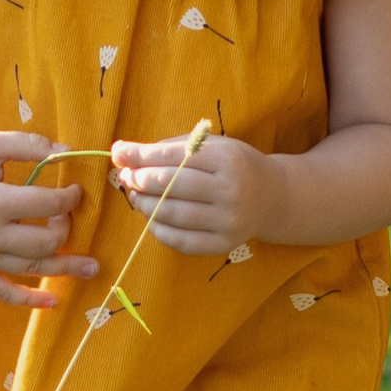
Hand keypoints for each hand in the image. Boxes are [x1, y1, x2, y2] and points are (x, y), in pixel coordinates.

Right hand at [0, 129, 99, 307]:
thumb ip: (29, 145)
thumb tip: (67, 152)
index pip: (49, 204)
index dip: (71, 198)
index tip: (75, 191)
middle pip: (45, 241)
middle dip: (65, 228)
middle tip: (66, 217)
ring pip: (31, 269)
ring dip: (65, 268)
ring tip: (92, 268)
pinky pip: (1, 293)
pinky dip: (28, 300)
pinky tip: (54, 301)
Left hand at [111, 123, 277, 257]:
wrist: (271, 198)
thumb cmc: (231, 166)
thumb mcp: (209, 146)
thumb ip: (166, 148)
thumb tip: (120, 153)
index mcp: (226, 159)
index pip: (174, 157)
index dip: (141, 156)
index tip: (119, 154)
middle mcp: (230, 191)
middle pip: (171, 185)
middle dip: (140, 180)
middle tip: (126, 177)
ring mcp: (228, 221)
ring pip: (172, 214)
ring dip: (144, 205)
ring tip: (136, 196)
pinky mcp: (224, 244)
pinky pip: (181, 241)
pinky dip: (158, 229)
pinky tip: (152, 218)